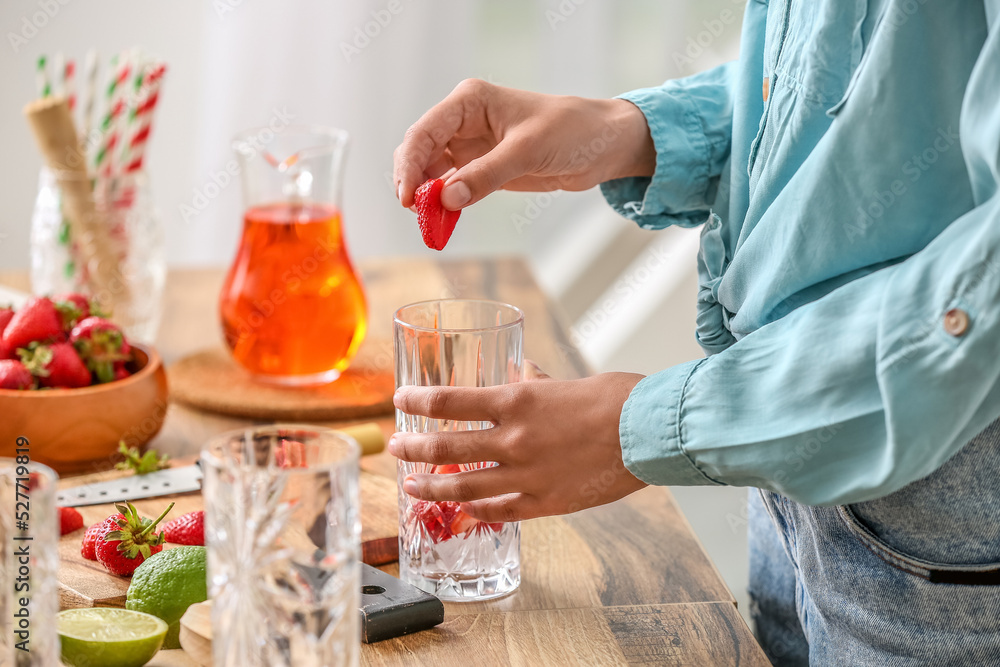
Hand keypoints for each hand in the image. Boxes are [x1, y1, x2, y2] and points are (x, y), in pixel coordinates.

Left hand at [389, 365, 647, 521]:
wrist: (648, 433)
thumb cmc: (613, 399)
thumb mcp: (563, 382)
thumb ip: (533, 381)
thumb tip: (518, 372)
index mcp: (515, 402)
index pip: (449, 401)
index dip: (418, 401)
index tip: (400, 400)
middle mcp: (513, 440)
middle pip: (446, 447)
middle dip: (413, 448)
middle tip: (394, 447)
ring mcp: (527, 475)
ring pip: (464, 487)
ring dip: (432, 486)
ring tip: (412, 485)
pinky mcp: (546, 503)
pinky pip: (500, 511)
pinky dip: (477, 512)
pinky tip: (462, 512)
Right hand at [393, 79, 655, 210]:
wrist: (602, 145)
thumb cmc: (571, 131)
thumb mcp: (528, 151)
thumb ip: (486, 175)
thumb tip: (447, 198)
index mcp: (470, 101)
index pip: (425, 131)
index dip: (410, 164)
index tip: (407, 197)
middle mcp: (464, 121)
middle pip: (420, 151)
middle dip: (413, 182)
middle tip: (416, 214)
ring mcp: (470, 146)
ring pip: (431, 172)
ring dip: (426, 197)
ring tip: (428, 223)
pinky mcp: (482, 168)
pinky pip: (452, 187)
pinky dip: (444, 204)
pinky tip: (442, 221)